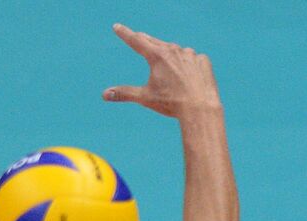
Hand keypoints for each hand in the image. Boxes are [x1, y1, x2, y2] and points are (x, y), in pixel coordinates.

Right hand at [103, 24, 221, 118]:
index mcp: (157, 56)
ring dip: (169, 56)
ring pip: (175, 52)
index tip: (117, 27)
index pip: (136, 41)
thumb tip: (104, 95)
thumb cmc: (172, 103)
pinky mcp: (202, 61)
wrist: (200, 108)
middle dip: (145, 40)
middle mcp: (173, 50)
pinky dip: (188, 65)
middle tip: (138, 36)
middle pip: (154, 42)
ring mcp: (190, 54)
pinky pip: (192, 60)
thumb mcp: (145, 98)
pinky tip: (188, 76)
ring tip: (169, 70)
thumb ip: (125, 93)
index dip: (125, 34)